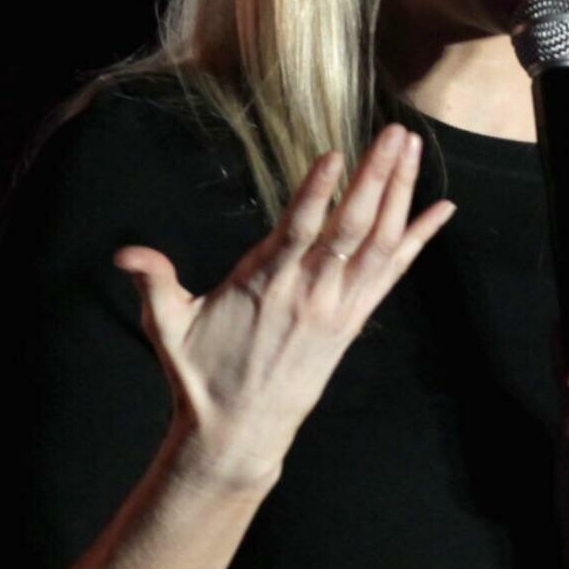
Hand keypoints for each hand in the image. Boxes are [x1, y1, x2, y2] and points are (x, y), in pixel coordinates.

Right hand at [111, 125, 455, 490]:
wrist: (238, 435)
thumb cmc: (201, 376)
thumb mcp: (168, 328)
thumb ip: (154, 283)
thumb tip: (126, 254)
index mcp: (264, 286)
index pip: (297, 232)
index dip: (317, 194)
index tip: (336, 154)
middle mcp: (309, 295)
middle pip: (350, 229)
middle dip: (375, 178)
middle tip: (395, 133)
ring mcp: (336, 309)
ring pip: (378, 245)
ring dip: (399, 195)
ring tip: (413, 148)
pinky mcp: (352, 323)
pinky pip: (392, 275)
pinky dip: (418, 241)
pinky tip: (442, 210)